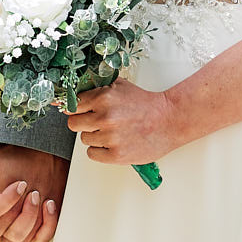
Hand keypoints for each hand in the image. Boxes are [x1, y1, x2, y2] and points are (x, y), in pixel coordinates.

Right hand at [0, 142, 68, 241]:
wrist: (33, 146)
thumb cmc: (1, 150)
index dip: (4, 204)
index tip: (19, 184)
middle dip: (16, 215)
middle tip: (31, 193)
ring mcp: (17, 224)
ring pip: (18, 241)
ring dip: (31, 221)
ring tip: (39, 197)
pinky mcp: (36, 227)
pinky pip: (40, 240)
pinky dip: (47, 226)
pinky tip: (50, 204)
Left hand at [66, 80, 185, 166]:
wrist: (169, 120)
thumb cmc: (145, 104)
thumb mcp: (120, 86)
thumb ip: (96, 87)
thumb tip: (73, 91)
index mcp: (103, 98)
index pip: (72, 106)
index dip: (78, 109)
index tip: (83, 111)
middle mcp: (105, 118)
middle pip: (73, 124)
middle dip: (84, 122)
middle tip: (97, 122)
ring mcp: (110, 138)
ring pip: (84, 139)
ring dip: (95, 136)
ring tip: (113, 131)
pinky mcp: (116, 155)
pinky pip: (92, 154)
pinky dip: (100, 150)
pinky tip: (113, 143)